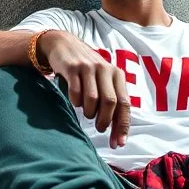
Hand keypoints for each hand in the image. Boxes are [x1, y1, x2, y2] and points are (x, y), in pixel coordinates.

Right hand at [40, 31, 130, 147]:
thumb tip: (119, 132)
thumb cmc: (86, 70)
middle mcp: (105, 69)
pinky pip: (76, 92)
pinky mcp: (73, 67)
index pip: (125, 104)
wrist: (63, 45)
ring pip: (93, 99)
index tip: (119, 143)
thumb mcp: (103, 79)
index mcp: (117, 74)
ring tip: (88, 114)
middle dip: (105, 120)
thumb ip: (112, 100)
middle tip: (100, 128)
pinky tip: (76, 102)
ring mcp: (89, 67)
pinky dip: (76, 102)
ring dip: (90, 113)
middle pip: (110, 102)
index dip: (123, 125)